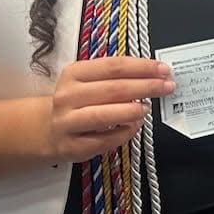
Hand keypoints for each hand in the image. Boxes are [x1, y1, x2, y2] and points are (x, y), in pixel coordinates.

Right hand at [45, 56, 175, 163]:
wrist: (46, 129)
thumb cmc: (76, 101)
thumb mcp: (89, 81)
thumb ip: (116, 76)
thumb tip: (153, 73)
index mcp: (74, 73)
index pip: (114, 66)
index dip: (142, 67)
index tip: (163, 69)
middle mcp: (68, 96)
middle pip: (114, 89)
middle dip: (146, 87)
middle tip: (167, 87)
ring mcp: (67, 122)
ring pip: (105, 115)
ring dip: (132, 110)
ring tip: (148, 107)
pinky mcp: (72, 147)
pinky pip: (103, 140)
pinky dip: (124, 133)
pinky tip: (135, 126)